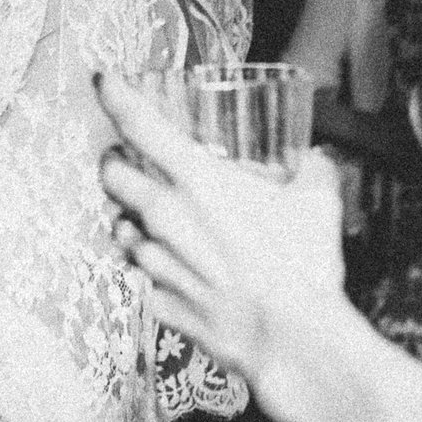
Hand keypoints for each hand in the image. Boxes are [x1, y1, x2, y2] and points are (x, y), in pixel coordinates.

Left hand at [97, 74, 352, 420]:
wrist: (293, 340)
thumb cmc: (303, 268)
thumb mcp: (318, 203)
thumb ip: (313, 171)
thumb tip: (314, 160)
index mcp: (198, 180)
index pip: (139, 124)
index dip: (116, 95)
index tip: (104, 81)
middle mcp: (166, 217)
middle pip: (111, 176)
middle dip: (114, 163)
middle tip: (125, 161)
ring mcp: (157, 263)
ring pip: (120, 229)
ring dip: (130, 220)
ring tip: (151, 220)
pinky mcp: (160, 302)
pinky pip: (141, 279)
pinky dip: (150, 271)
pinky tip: (172, 270)